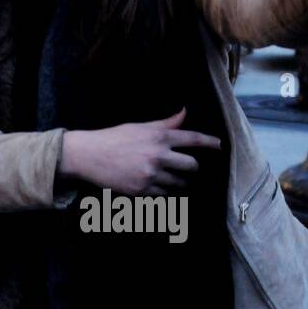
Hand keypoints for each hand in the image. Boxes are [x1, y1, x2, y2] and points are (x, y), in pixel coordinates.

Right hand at [61, 108, 218, 195]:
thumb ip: (165, 124)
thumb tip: (184, 113)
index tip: (220, 146)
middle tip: (185, 166)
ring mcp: (150, 175)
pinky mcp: (142, 191)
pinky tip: (156, 185)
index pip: (192, 139)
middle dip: (191, 167)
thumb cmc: (113, 138)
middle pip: (191, 166)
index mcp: (158, 137)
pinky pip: (165, 195)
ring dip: (178, 181)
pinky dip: (164, 192)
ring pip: (179, 183)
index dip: (209, 142)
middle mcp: (157, 156)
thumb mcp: (139, 127)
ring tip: (169, 177)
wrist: (88, 155)